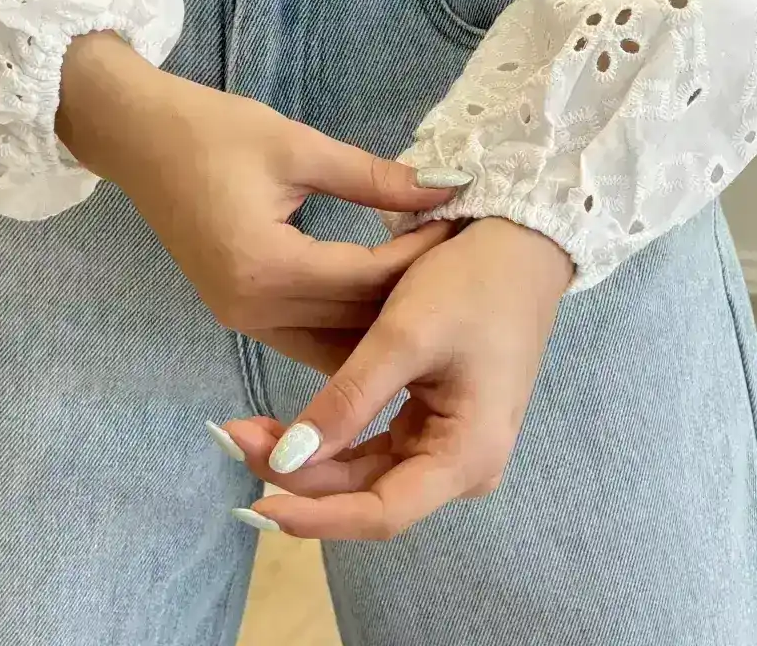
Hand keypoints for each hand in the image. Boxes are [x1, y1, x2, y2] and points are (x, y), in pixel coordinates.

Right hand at [55, 32, 464, 370]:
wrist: (136, 136)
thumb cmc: (211, 130)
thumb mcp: (298, 145)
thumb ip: (374, 177)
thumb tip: (446, 186)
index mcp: (266, 266)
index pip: (365, 277)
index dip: (419, 256)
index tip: (463, 232)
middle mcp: (253, 308)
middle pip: (351, 320)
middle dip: (408, 296)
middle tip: (460, 269)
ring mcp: (241, 318)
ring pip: (330, 342)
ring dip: (379, 321)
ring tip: (431, 291)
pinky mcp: (237, 312)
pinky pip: (305, 336)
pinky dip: (346, 324)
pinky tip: (383, 305)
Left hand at [222, 217, 573, 538]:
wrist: (521, 243)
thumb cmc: (471, 283)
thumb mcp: (402, 335)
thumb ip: (347, 402)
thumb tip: (283, 465)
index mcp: (466, 455)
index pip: (381, 513)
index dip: (315, 515)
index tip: (253, 500)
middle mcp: (464, 465)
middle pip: (370, 495)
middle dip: (300, 476)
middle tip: (235, 438)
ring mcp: (452, 445)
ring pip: (369, 473)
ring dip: (311, 459)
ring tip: (249, 429)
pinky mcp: (439, 421)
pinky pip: (379, 446)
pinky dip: (334, 437)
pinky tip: (290, 425)